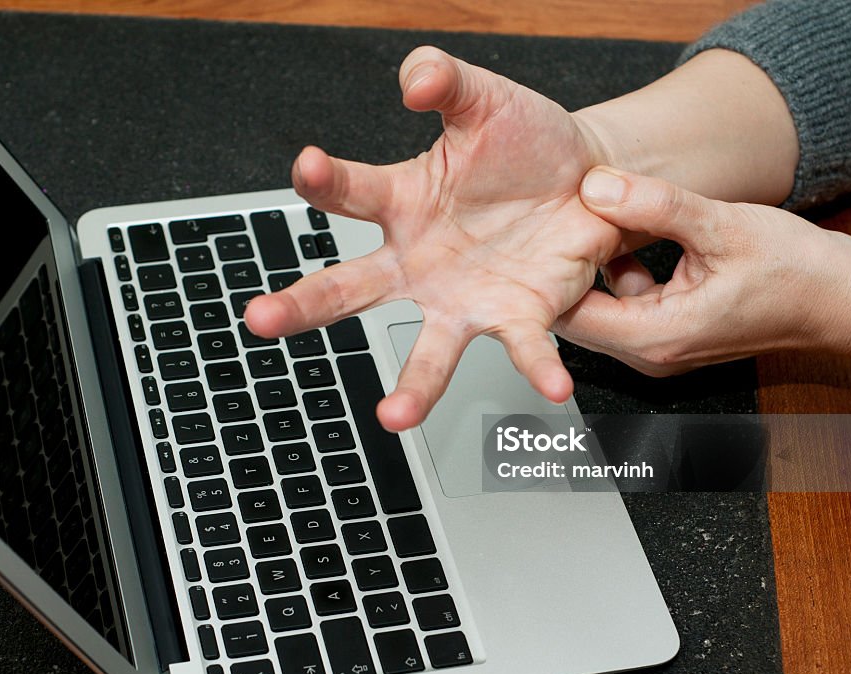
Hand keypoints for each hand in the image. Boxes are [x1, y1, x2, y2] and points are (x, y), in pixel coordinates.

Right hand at [245, 46, 622, 430]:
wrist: (590, 178)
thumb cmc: (526, 141)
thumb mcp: (484, 98)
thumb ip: (445, 79)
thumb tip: (413, 79)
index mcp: (402, 202)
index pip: (348, 193)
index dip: (324, 179)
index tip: (308, 166)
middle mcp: (419, 261)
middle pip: (348, 288)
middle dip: (303, 305)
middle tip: (259, 319)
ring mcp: (463, 297)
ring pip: (428, 346)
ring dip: (413, 384)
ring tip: (394, 417)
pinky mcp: (517, 315)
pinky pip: (523, 348)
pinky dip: (537, 369)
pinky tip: (553, 391)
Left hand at [555, 167, 850, 374]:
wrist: (843, 299)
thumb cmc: (800, 275)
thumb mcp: (723, 227)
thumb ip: (657, 206)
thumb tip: (599, 186)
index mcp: (656, 337)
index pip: (568, 317)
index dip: (549, 275)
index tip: (541, 235)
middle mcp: (652, 352)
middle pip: (578, 314)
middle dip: (568, 269)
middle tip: (560, 222)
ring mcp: (662, 346)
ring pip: (602, 306)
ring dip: (595, 266)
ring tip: (592, 221)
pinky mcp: (672, 331)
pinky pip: (627, 302)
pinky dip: (622, 271)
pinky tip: (631, 234)